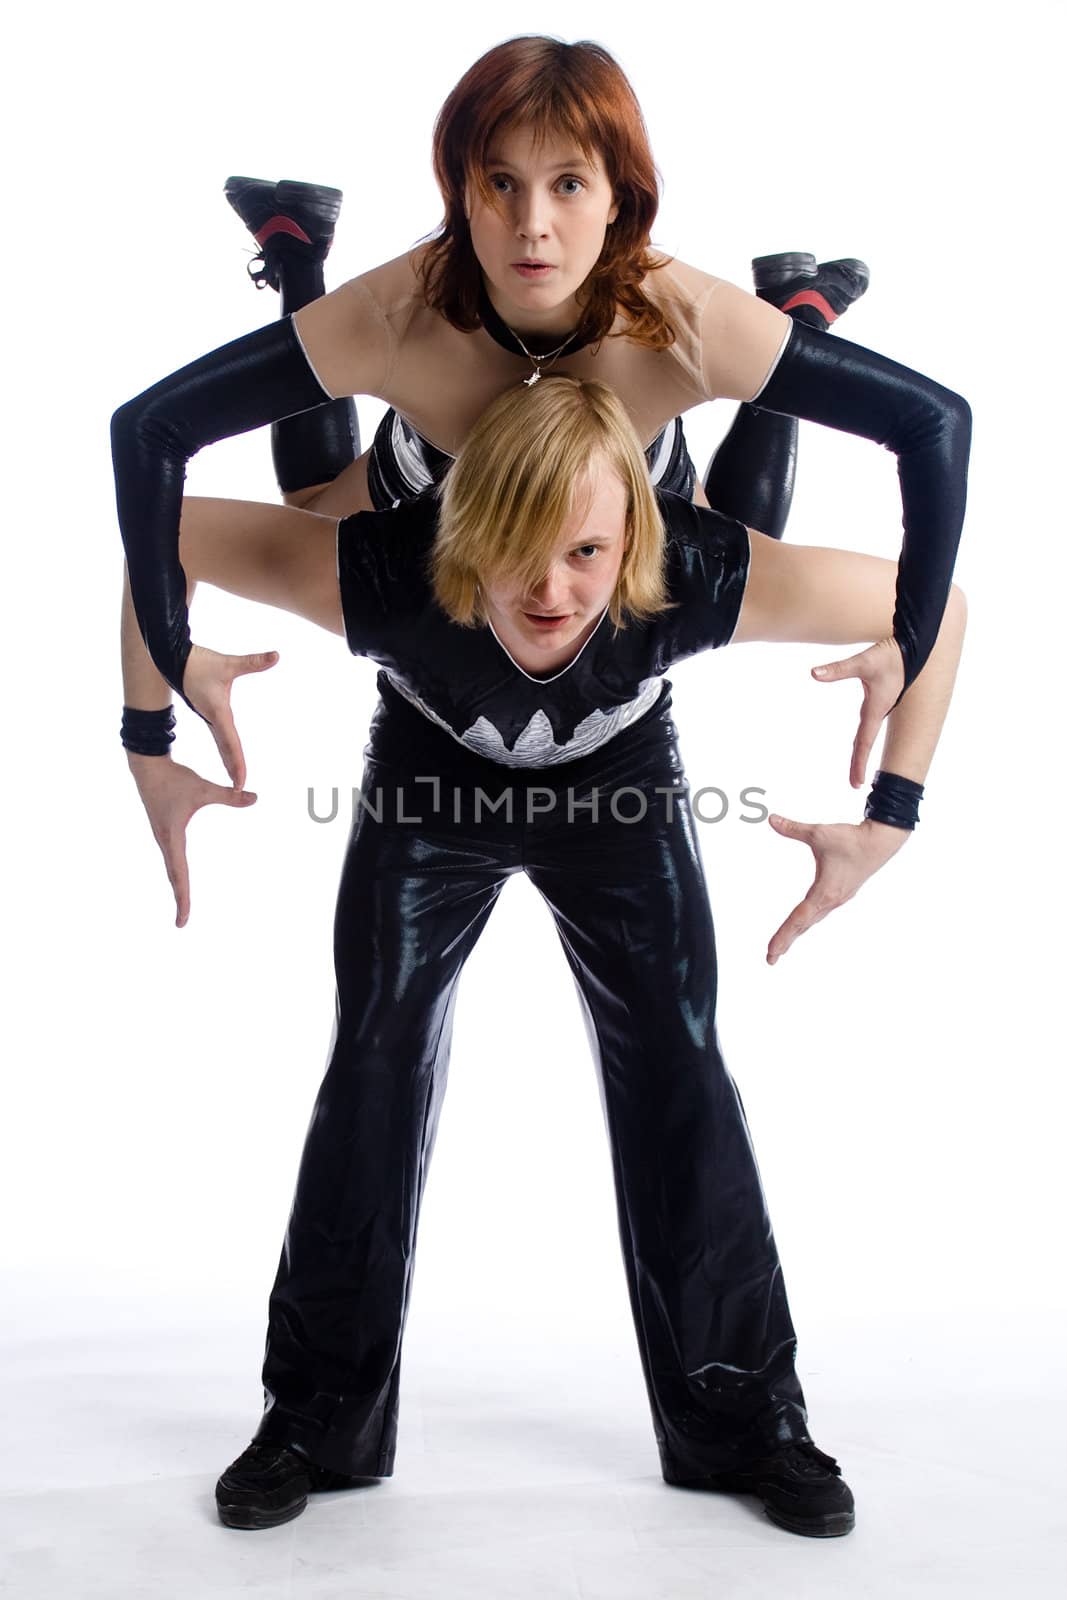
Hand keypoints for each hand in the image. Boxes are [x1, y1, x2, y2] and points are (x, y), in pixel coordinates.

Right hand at [127, 754, 257, 927]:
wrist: (146, 765)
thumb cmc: (173, 777)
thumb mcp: (202, 789)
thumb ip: (228, 797)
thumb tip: (255, 797)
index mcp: (172, 838)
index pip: (179, 875)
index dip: (183, 898)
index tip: (183, 920)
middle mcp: (166, 842)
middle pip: (174, 877)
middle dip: (181, 899)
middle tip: (182, 923)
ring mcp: (164, 838)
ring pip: (173, 868)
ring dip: (178, 886)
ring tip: (184, 905)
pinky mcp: (165, 831)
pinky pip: (173, 858)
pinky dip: (177, 872)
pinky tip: (182, 878)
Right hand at [181, 642, 279, 789]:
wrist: (170, 661)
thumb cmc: (198, 663)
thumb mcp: (228, 664)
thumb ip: (253, 662)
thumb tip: (276, 655)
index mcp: (218, 713)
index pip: (231, 743)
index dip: (237, 762)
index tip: (241, 782)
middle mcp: (214, 719)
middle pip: (226, 749)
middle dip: (234, 768)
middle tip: (240, 789)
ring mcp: (209, 718)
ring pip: (222, 745)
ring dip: (230, 762)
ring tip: (237, 780)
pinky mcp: (208, 713)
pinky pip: (219, 737)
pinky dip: (225, 750)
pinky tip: (228, 756)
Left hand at [765, 813, 909, 964]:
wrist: (882, 841)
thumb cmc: (851, 838)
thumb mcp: (819, 833)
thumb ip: (793, 829)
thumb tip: (771, 819)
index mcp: (824, 892)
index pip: (797, 920)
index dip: (782, 936)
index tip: (771, 952)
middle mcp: (831, 900)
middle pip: (803, 926)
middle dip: (786, 941)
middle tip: (770, 959)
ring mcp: (838, 898)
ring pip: (812, 920)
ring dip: (797, 932)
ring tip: (782, 945)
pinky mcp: (842, 892)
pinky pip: (820, 912)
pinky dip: (808, 921)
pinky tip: (803, 922)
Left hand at [810, 637, 904, 788]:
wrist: (914, 648)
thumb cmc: (891, 655)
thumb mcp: (864, 662)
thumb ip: (839, 669)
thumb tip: (813, 674)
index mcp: (874, 710)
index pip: (863, 742)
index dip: (858, 763)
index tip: (855, 783)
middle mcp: (877, 712)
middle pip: (863, 743)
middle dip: (859, 764)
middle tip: (856, 785)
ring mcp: (879, 707)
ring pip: (866, 735)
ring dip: (861, 753)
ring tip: (857, 771)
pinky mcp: (879, 700)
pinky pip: (869, 726)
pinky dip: (863, 739)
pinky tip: (860, 743)